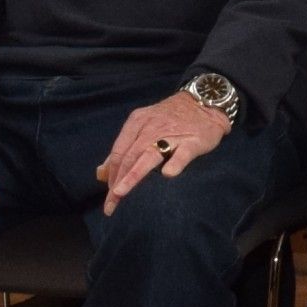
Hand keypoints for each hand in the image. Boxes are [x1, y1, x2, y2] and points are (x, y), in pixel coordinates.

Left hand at [96, 90, 234, 212]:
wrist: (205, 102)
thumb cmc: (171, 118)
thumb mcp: (144, 127)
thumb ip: (124, 149)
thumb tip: (102, 173)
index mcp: (137, 122)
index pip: (119, 152)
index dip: (111, 175)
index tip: (108, 196)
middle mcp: (151, 127)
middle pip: (129, 156)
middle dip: (117, 181)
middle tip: (111, 204)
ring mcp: (172, 134)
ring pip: (149, 155)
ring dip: (133, 174)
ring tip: (121, 192)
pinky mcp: (193, 141)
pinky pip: (182, 153)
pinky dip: (175, 163)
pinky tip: (168, 174)